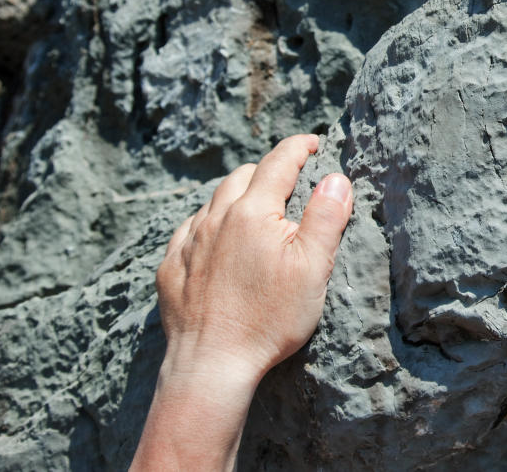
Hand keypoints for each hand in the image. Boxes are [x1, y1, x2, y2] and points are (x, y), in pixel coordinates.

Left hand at [133, 134, 352, 470]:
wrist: (211, 364)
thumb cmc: (269, 319)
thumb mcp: (314, 268)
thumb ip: (326, 217)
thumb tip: (335, 178)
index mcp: (253, 212)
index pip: (279, 162)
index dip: (299, 147)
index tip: (313, 142)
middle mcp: (215, 217)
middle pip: (242, 176)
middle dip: (267, 170)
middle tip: (288, 180)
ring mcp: (188, 242)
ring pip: (214, 201)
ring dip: (237, 195)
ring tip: (255, 209)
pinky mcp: (170, 267)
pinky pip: (190, 230)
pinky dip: (210, 224)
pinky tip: (220, 241)